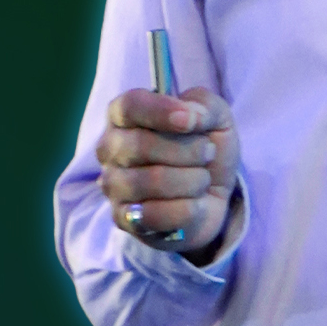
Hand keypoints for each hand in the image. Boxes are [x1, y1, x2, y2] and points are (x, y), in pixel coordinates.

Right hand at [96, 86, 239, 259]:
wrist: (213, 195)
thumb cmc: (204, 147)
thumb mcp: (216, 116)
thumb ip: (204, 105)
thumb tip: (190, 116)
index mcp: (124, 115)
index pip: (129, 106)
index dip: (161, 111)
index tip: (192, 121)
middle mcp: (110, 148)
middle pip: (141, 145)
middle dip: (188, 150)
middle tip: (208, 152)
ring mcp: (113, 186)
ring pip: (153, 181)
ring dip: (192, 180)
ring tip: (202, 179)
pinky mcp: (123, 219)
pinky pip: (157, 214)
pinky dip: (188, 208)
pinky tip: (195, 203)